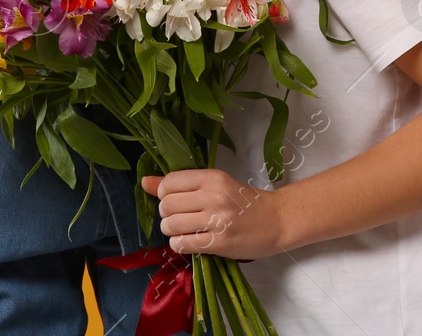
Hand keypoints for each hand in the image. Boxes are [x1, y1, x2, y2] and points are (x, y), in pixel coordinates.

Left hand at [142, 170, 287, 259]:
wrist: (277, 221)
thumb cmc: (244, 202)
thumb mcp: (216, 184)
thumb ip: (180, 183)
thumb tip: (144, 182)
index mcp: (213, 177)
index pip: (169, 183)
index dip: (164, 194)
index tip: (175, 200)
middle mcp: (214, 196)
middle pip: (166, 205)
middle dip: (167, 214)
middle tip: (181, 217)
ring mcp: (217, 220)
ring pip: (170, 225)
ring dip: (172, 231)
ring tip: (186, 230)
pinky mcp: (219, 243)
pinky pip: (182, 244)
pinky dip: (180, 244)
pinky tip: (191, 241)